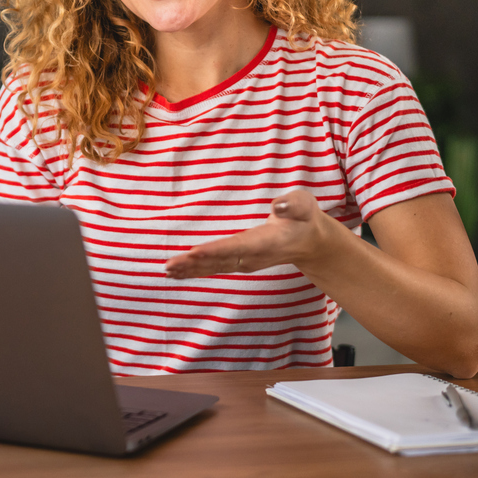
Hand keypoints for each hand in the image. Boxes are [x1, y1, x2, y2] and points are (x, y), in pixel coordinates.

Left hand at [165, 189, 327, 278]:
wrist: (310, 242)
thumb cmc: (303, 218)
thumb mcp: (304, 204)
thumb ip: (293, 204)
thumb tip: (277, 206)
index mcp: (267, 241)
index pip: (238, 246)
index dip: (216, 250)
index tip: (195, 252)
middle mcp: (253, 256)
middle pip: (220, 260)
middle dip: (194, 264)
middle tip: (170, 265)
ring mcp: (246, 262)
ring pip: (215, 267)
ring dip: (190, 269)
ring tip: (167, 270)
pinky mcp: (240, 262)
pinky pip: (215, 268)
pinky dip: (196, 270)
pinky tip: (178, 273)